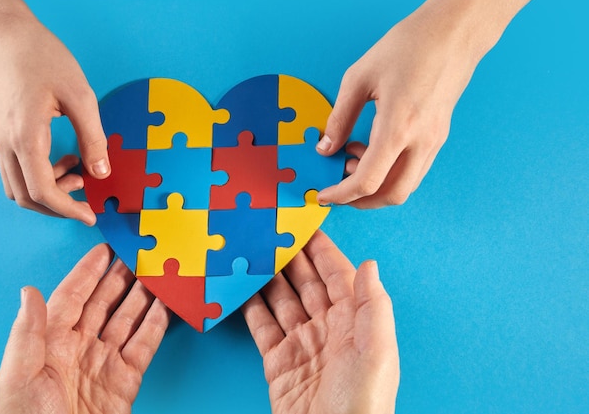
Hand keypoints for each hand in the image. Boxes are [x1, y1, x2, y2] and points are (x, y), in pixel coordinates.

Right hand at [0, 0, 109, 224]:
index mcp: (25, 137)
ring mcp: (2, 141)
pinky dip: (41, 177)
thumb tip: (102, 172)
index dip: (67, 209)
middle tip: (87, 201)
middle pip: (26, 196)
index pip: (41, 190)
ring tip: (79, 173)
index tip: (90, 215)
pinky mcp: (5, 137)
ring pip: (18, 187)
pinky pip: (18, 172)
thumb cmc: (45, 60)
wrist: (12, 40)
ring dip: (48, 192)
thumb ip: (93, 138)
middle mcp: (7, 144)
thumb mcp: (81, 97)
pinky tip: (66, 160)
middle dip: (58, 206)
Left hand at [0, 244, 170, 413]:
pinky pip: (145, 343)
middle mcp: (80, 346)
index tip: (103, 248)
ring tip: (158, 273)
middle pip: (104, 302)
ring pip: (128, 318)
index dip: (88, 272)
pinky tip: (166, 304)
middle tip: (139, 254)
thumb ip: (27, 332)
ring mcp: (105, 361)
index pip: (72, 297)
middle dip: (121, 277)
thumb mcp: (18, 377)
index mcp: (51, 341)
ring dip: (143, 295)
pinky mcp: (127, 378)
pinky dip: (157, 322)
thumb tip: (29, 291)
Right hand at [242, 230, 399, 413]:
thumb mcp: (377, 351)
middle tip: (269, 230)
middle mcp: (327, 327)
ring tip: (251, 251)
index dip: (320, 248)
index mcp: (354, 321)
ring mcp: (301, 343)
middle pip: (305, 282)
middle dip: (289, 256)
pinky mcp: (277, 361)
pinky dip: (250, 305)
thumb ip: (373, 305)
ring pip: (281, 299)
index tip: (304, 223)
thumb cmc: (363, 402)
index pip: (336, 274)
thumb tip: (370, 263)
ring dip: (267, 276)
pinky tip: (242, 286)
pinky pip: (262, 325)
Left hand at [316, 0, 531, 207]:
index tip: (325, 195)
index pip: (368, 181)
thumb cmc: (410, 46)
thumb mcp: (359, 78)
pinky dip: (391, 172)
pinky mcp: (439, 137)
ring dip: (377, 186)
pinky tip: (373, 149)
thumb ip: (339, 118)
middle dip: (362, 201)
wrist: (454, 33)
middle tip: (339, 189)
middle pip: (392, 195)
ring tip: (352, 158)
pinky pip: (414, 169)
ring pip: (406, 185)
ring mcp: (434, 141)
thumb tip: (325, 147)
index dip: (342, 194)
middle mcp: (422, 141)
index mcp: (399, 127)